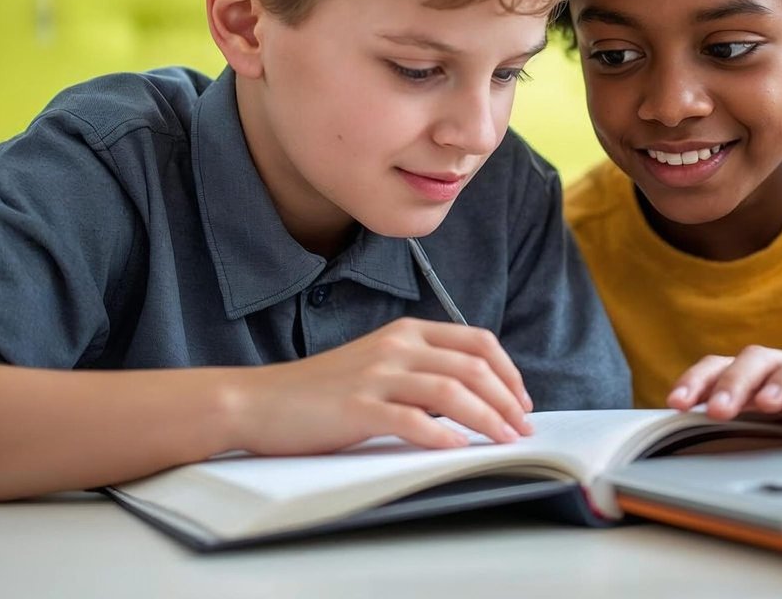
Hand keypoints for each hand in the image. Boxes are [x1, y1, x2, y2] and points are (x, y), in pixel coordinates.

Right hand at [229, 318, 534, 454]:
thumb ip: (420, 370)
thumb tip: (471, 395)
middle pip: (473, 366)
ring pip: (451, 390)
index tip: (522, 400)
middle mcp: (396, 347)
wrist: (258, 400)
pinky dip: (442, 434)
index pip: (477, 341)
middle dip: (508, 399)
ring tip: (505, 441)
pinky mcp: (357, 407)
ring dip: (487, 418)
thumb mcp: (378, 365)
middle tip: (522, 428)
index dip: (509, 371)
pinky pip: (411, 419)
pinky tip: (458, 449)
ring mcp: (377, 376)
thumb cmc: (320, 391)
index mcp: (406, 332)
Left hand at [666, 346, 781, 435]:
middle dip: (733, 382)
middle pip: (758, 359)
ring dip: (781, 381)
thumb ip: (744, 414)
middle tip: (714, 409)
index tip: (675, 402)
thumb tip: (690, 428)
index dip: (699, 379)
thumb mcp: (778, 414)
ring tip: (764, 404)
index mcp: (767, 372)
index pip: (725, 365)